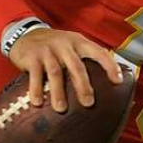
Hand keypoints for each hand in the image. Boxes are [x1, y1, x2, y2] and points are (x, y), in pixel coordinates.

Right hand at [8, 28, 122, 112]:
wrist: (25, 34)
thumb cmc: (54, 46)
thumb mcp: (71, 45)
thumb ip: (83, 59)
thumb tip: (104, 84)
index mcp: (79, 42)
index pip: (99, 52)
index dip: (110, 66)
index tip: (118, 81)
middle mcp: (65, 45)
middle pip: (77, 67)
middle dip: (83, 86)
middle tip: (88, 103)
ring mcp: (48, 50)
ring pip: (56, 73)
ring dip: (59, 92)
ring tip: (61, 109)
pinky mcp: (32, 57)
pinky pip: (35, 75)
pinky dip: (36, 89)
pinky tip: (38, 102)